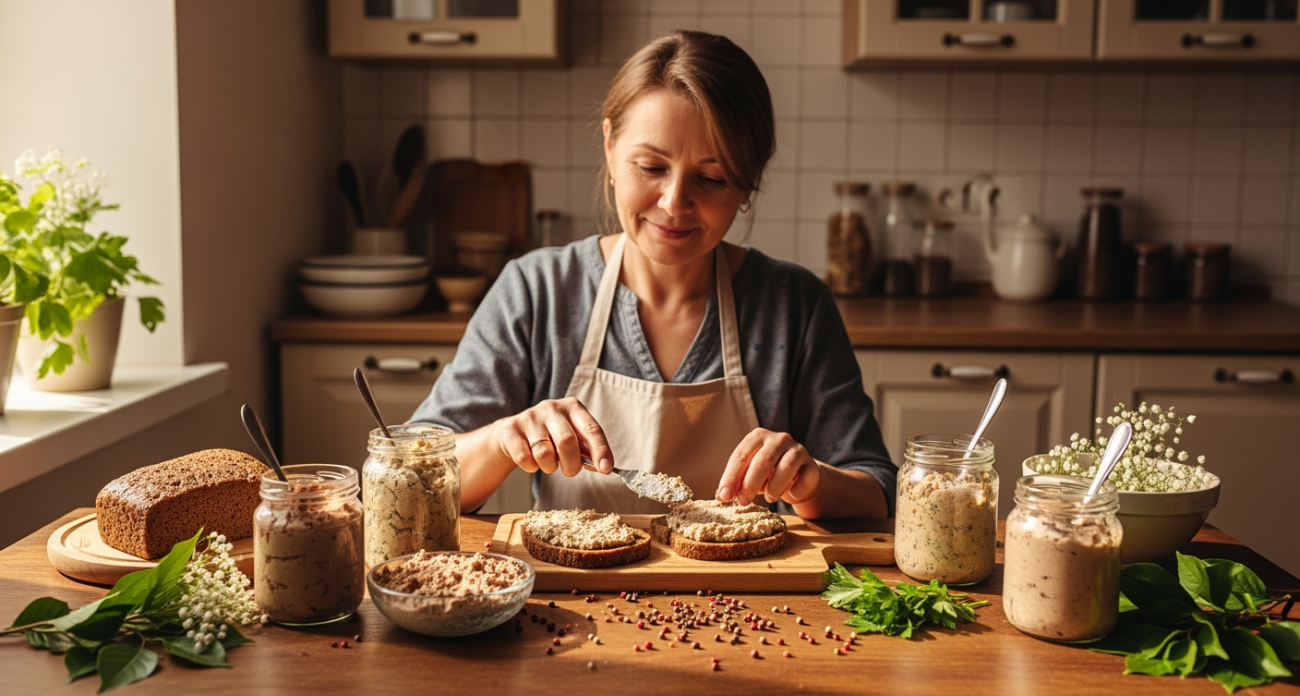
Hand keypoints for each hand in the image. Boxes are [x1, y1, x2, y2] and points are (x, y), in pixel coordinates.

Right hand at [490, 397, 613, 476]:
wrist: (514, 432)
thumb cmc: (551, 436)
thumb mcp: (573, 436)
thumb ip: (588, 449)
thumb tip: (605, 466)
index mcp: (573, 407)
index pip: (592, 429)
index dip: (600, 450)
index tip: (606, 468)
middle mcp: (552, 407)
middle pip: (567, 442)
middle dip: (571, 465)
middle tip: (569, 471)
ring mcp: (530, 416)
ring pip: (544, 453)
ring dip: (549, 467)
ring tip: (548, 462)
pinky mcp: (511, 428)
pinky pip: (524, 458)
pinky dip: (531, 467)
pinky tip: (531, 459)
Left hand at [716, 428, 820, 505]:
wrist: (800, 476)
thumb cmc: (768, 474)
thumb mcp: (749, 474)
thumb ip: (736, 482)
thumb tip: (722, 496)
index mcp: (757, 437)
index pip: (741, 455)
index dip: (731, 477)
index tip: (724, 496)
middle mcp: (778, 439)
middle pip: (763, 460)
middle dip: (750, 484)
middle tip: (743, 501)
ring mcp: (797, 450)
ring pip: (785, 468)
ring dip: (774, 487)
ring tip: (768, 499)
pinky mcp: (812, 465)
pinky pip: (804, 479)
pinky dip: (795, 491)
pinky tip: (790, 495)